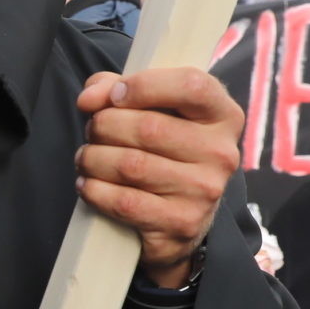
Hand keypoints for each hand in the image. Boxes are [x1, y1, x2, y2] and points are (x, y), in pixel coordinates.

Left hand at [74, 67, 242, 286]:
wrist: (179, 219)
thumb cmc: (163, 152)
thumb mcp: (153, 111)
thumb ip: (118, 88)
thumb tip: (90, 97)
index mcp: (223, 116)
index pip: (191, 85)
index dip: (143, 85)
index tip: (114, 96)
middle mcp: (220, 153)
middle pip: (148, 127)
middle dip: (104, 126)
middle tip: (93, 132)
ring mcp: (204, 191)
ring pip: (130, 164)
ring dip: (93, 158)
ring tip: (87, 158)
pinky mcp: (182, 223)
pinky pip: (124, 201)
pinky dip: (94, 190)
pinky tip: (88, 185)